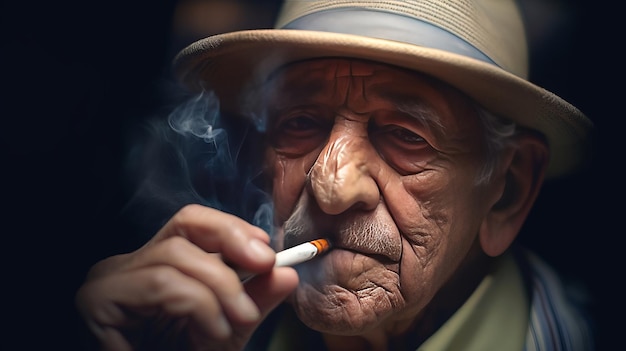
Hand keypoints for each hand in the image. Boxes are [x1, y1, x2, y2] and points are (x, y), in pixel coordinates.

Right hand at [75, 204, 298, 350]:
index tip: (267, 251)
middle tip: (266, 265)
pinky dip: (198, 304)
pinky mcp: (98, 299)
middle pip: (184, 223)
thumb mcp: (226, 330)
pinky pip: (161, 283)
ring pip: (176, 255)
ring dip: (220, 287)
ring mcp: (109, 279)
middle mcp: (130, 265)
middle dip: (231, 240)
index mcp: (157, 266)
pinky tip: (213, 331)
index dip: (233, 229)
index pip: (194, 224)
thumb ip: (253, 302)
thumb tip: (287, 274)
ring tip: (236, 321)